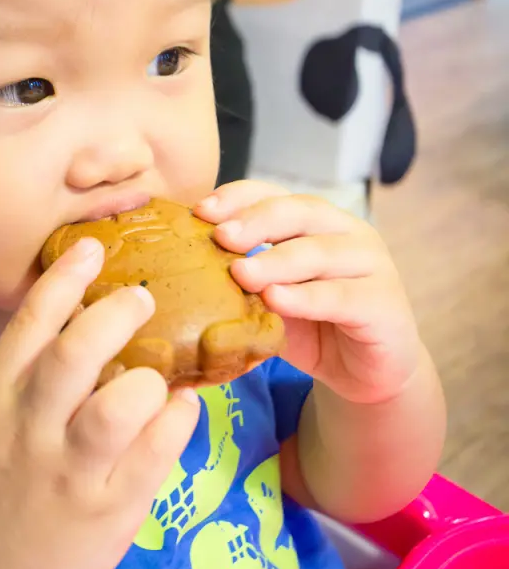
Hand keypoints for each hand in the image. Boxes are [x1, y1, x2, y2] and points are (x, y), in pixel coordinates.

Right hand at [0, 239, 199, 568]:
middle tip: (143, 298)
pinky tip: (185, 407)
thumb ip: (27, 380)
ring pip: (120, 405)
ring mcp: (68, 476)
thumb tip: (87, 324)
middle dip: (116, 314)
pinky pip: (155, 454)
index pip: (28, 326)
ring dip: (150, 378)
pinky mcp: (108, 514)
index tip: (91, 247)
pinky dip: (178, 420)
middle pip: (75, 354)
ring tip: (161, 375)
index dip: (63, 279)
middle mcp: (29, 433)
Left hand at [195, 181, 420, 405]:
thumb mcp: (272, 299)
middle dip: (255, 221)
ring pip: (319, 252)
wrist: (366, 373)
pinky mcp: (383, 303)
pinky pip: (341, 296)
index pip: (275, 194)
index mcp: (316, 221)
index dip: (239, 197)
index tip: (201, 210)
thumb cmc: (314, 327)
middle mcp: (347, 232)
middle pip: (299, 212)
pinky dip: (306, 297)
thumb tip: (184, 269)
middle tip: (220, 236)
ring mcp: (371, 264)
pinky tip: (276, 300)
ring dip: (276, 260)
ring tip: (240, 273)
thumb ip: (244, 279)